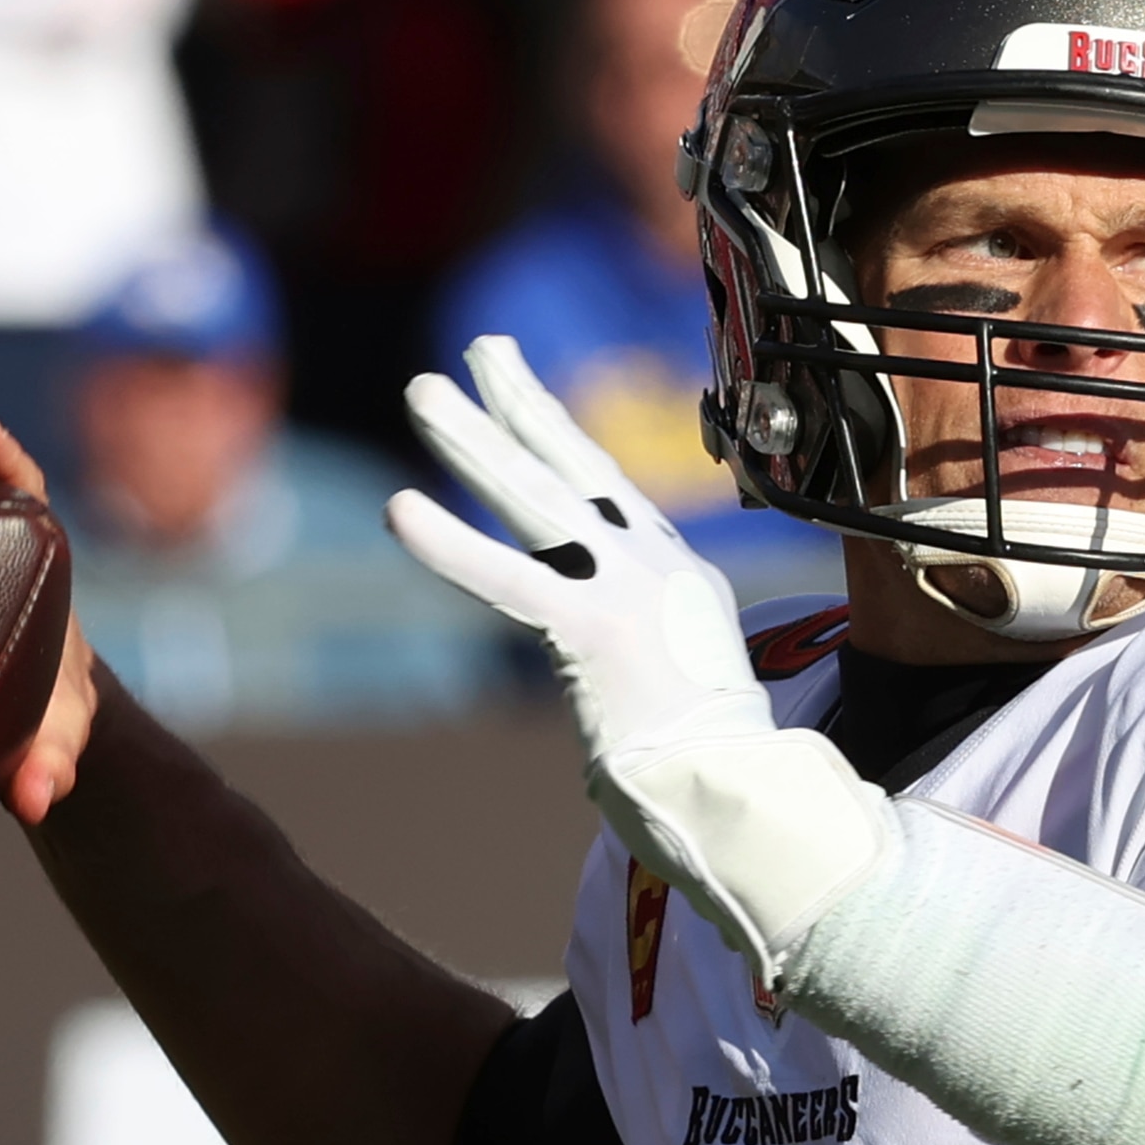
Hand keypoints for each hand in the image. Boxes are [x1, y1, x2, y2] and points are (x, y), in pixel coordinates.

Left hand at [388, 336, 888, 977]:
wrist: (744, 796)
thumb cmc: (714, 768)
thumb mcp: (684, 688)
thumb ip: (640, 665)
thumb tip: (609, 703)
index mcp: (676, 576)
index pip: (607, 488)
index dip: (559, 432)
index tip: (521, 387)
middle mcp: (655, 566)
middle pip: (575, 466)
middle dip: (520, 403)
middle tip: (479, 349)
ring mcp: (627, 590)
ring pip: (537, 497)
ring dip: (474, 438)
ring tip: (422, 389)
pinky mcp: (594, 629)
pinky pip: (506, 577)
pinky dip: (449, 544)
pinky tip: (399, 508)